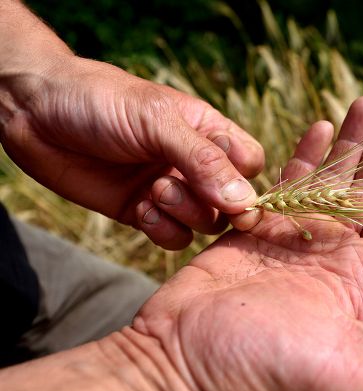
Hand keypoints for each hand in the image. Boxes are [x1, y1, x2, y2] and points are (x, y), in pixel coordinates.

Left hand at [0, 54, 263, 248]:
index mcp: (207, 132)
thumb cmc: (101, 103)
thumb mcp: (157, 122)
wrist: (35, 114)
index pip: (250, 164)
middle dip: (211, 203)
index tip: (232, 192)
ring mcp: (170, 190)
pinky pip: (173, 237)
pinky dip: (162, 230)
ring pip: (204, 223)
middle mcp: (193, 164)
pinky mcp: (142, 212)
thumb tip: (244, 201)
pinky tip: (140, 210)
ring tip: (153, 192)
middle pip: (231, 201)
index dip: (246, 181)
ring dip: (184, 214)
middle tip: (175, 187)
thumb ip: (203, 160)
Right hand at [134, 97, 362, 390]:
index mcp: (356, 282)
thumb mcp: (359, 368)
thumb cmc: (269, 372)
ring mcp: (289, 239)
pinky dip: (302, 154)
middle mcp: (327, 255)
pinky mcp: (251, 228)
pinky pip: (283, 183)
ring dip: (347, 143)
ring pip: (326, 179)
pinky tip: (319, 127)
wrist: (186, 367)